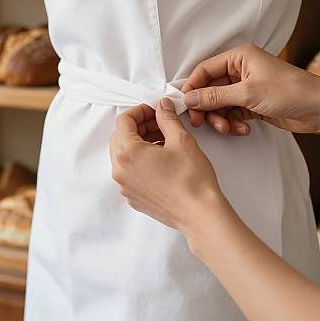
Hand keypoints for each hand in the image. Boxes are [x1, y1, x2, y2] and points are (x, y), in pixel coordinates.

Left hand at [109, 98, 222, 231]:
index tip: (155, 110)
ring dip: (139, 142)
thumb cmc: (191, 179)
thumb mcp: (180, 139)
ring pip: (124, 155)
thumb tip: (162, 106)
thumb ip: (167, 118)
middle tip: (160, 123)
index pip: (123, 121)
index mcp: (127, 152)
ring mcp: (125, 186)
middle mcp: (120, 170)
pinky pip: (129, 171)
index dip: (140, 111)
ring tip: (164, 139)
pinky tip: (161, 158)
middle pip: (120, 137)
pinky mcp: (133, 197)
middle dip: (139, 126)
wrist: (199, 214)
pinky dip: (140, 160)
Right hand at [182, 44, 319, 134]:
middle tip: (200, 122)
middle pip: (210, 90)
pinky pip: (231, 113)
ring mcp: (246, 88)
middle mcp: (240, 70)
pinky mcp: (251, 104)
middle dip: (207, 108)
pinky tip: (243, 129)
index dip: (193, 87)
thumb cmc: (290, 91)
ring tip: (229, 128)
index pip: (205, 70)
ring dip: (220, 119)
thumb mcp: (247, 93)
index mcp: (238, 57)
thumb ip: (215, 97)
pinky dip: (233, 123)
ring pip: (219, 105)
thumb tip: (189, 98)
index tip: (185, 105)